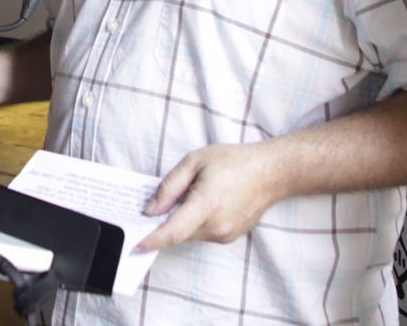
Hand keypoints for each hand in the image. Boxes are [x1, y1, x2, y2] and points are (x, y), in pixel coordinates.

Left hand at [136, 143, 284, 250]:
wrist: (271, 173)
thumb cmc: (234, 162)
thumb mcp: (195, 162)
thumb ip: (169, 186)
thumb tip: (151, 210)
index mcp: (206, 205)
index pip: (173, 231)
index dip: (152, 240)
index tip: (135, 245)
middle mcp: (216, 225)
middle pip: (178, 234)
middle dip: (162, 225)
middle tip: (151, 210)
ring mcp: (225, 234)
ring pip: (190, 235)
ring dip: (180, 223)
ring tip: (183, 198)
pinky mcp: (230, 236)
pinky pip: (203, 233)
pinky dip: (194, 223)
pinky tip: (198, 204)